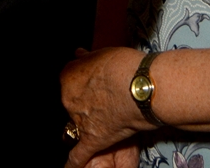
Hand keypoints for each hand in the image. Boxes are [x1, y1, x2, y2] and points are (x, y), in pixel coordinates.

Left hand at [62, 48, 149, 167]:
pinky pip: (79, 154)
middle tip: (105, 97)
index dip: (84, 82)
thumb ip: (88, 59)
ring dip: (89, 121)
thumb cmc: (126, 67)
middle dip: (86, 101)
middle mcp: (69, 98)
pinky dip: (74, 162)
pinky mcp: (93, 138)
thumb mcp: (103, 54)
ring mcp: (79, 120)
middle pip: (72, 102)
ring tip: (107, 116)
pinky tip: (71, 166)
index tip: (94, 82)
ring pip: (77, 123)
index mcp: (69, 76)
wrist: (141, 88)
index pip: (69, 80)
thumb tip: (78, 55)